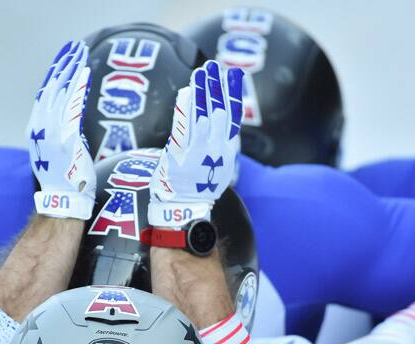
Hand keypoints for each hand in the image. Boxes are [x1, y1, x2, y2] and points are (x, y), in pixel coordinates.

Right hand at [27, 40, 93, 219]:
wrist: (63, 201)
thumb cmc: (66, 178)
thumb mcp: (58, 150)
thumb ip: (61, 131)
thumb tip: (71, 119)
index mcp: (36, 129)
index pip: (45, 93)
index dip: (54, 73)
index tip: (63, 57)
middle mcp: (41, 127)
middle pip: (52, 87)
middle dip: (64, 64)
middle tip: (74, 47)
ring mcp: (52, 131)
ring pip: (61, 92)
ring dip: (72, 69)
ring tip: (80, 52)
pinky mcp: (66, 136)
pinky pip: (73, 105)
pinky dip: (78, 87)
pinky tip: (85, 72)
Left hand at [149, 60, 242, 227]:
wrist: (185, 208)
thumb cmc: (196, 184)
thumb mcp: (214, 164)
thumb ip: (215, 140)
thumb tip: (212, 115)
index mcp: (224, 150)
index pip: (232, 116)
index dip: (233, 94)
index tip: (235, 74)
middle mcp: (214, 149)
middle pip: (217, 111)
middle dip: (215, 86)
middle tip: (213, 65)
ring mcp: (197, 152)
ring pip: (200, 116)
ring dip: (201, 92)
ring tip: (201, 72)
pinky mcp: (180, 156)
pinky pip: (183, 128)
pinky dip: (185, 110)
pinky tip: (187, 92)